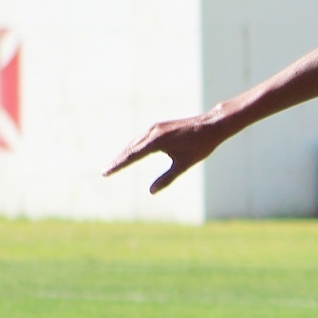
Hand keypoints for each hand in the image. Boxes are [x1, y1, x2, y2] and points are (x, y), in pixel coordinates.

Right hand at [104, 114, 229, 192]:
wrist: (212, 125)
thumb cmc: (201, 145)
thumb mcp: (184, 164)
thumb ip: (167, 178)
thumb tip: (151, 192)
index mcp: (157, 141)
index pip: (132, 156)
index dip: (118, 165)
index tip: (106, 173)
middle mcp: (153, 132)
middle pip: (130, 148)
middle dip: (118, 160)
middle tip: (105, 172)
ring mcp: (156, 128)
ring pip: (135, 142)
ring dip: (125, 153)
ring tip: (115, 165)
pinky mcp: (160, 127)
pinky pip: (142, 138)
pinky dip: (134, 147)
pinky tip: (131, 153)